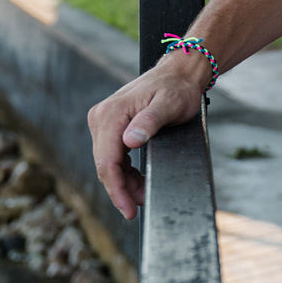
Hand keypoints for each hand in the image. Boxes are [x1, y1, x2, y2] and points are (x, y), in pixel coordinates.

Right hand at [87, 54, 208, 219]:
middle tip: (136, 208)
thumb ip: (150, 121)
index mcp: (111, 113)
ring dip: (122, 182)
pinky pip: (113, 155)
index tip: (128, 209)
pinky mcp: (111, 125)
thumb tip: (130, 141)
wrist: (179, 73)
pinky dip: (124, 170)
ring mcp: (104, 121)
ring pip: (107, 162)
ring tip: (141, 196)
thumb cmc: (178, 87)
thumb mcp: (170, 103)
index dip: (116, 189)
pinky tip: (136, 181)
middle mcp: (102, 117)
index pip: (107, 161)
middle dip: (120, 189)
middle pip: (104, 164)